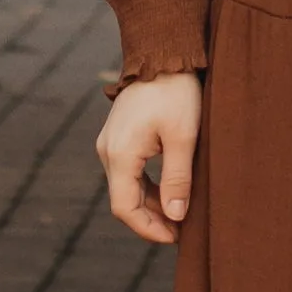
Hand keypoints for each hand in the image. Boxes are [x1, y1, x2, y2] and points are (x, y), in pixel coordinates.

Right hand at [99, 72, 201, 248]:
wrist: (163, 54)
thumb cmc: (176, 92)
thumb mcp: (183, 137)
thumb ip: (178, 179)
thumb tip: (176, 217)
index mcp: (120, 154)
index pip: (125, 208)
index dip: (148, 229)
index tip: (175, 237)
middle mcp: (108, 151)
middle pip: (124, 199)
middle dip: (152, 219)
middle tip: (183, 230)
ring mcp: (110, 143)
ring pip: (127, 186)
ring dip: (151, 203)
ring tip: (181, 213)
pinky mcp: (118, 136)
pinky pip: (130, 171)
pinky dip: (148, 186)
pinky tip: (170, 191)